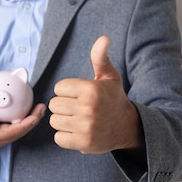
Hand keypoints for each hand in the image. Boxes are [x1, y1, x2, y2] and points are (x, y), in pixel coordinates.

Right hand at [0, 101, 46, 149]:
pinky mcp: (0, 135)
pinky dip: (24, 120)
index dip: (24, 125)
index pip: (10, 132)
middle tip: (41, 109)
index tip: (34, 115)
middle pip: (18, 133)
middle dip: (32, 122)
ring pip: (18, 132)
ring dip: (30, 122)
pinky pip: (15, 129)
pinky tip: (29, 110)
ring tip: (39, 109)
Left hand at [48, 36, 141, 153]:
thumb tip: (103, 38)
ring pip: (54, 121)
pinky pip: (58, 138)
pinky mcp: (83, 143)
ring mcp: (85, 127)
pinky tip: (78, 132)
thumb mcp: (109, 77)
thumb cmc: (113, 98)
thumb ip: (100, 57)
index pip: (58, 88)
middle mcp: (88, 108)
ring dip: (63, 121)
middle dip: (63, 106)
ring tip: (78, 119)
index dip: (66, 91)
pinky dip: (65, 136)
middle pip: (54, 105)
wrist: (128, 127)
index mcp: (91, 90)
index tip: (79, 95)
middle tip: (78, 108)